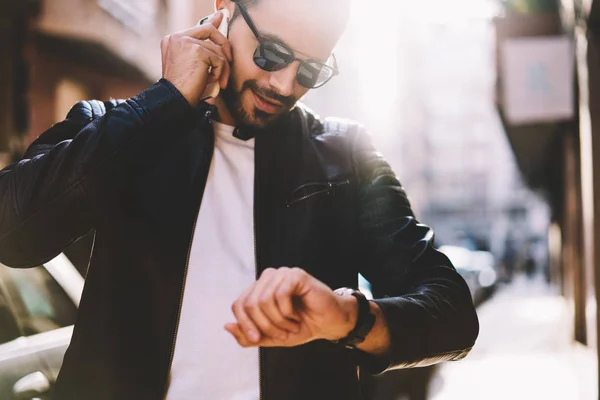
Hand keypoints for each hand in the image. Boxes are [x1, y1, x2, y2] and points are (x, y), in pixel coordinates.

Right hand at [160, 11, 232, 105]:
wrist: (174, 98)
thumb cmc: (182, 87)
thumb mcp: (189, 65)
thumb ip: (200, 51)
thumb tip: (214, 44)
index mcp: (173, 39)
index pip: (198, 27)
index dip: (212, 23)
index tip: (221, 16)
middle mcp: (178, 37)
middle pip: (210, 30)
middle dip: (224, 44)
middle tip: (229, 59)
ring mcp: (187, 42)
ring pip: (218, 49)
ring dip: (222, 68)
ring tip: (215, 81)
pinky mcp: (197, 50)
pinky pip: (219, 60)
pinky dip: (219, 73)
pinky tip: (210, 81)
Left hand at [225, 267, 357, 347]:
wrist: (329, 324)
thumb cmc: (302, 326)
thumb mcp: (271, 336)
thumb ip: (249, 335)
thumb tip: (227, 326)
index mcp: (259, 289)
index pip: (238, 304)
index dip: (244, 324)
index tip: (256, 339)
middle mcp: (267, 278)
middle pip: (249, 303)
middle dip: (264, 325)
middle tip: (281, 334)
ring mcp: (281, 274)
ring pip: (263, 300)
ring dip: (277, 321)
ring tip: (291, 325)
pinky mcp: (296, 275)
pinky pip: (280, 295)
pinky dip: (287, 311)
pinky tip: (296, 315)